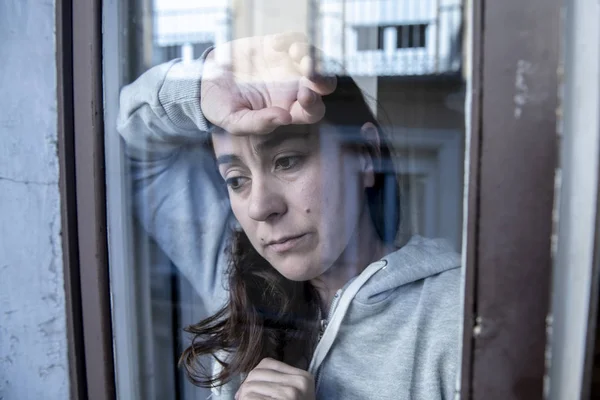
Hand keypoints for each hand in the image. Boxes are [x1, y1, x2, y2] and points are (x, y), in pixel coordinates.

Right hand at [201, 32, 336, 134]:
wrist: (205, 78)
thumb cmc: (221, 106)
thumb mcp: (233, 120)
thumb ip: (258, 123)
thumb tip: (285, 118)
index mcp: (287, 111)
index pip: (312, 112)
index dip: (314, 104)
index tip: (304, 94)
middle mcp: (293, 89)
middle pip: (324, 85)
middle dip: (323, 77)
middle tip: (309, 70)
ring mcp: (288, 67)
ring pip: (316, 60)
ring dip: (311, 55)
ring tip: (294, 52)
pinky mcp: (279, 48)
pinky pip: (297, 40)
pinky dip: (292, 40)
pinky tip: (274, 45)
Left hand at [235, 358, 315, 399]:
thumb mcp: (293, 395)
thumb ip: (277, 383)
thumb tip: (247, 381)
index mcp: (303, 377)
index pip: (267, 363)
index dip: (253, 375)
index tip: (248, 389)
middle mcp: (298, 383)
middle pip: (256, 374)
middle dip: (245, 387)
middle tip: (241, 399)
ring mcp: (290, 394)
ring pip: (250, 387)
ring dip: (243, 398)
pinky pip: (250, 399)